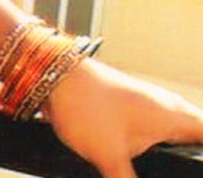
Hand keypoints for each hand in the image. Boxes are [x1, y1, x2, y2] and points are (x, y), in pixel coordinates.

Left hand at [43, 56, 202, 177]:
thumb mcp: (110, 157)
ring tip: (175, 165)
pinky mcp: (131, 107)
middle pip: (196, 133)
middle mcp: (165, 106)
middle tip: (189, 167)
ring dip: (180, 147)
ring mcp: (148, 105)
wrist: (53, 73)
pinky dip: (162, 143)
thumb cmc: (85, 106)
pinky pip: (158, 128)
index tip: (200, 168)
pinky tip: (153, 158)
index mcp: (172, 115)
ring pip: (176, 130)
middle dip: (195, 153)